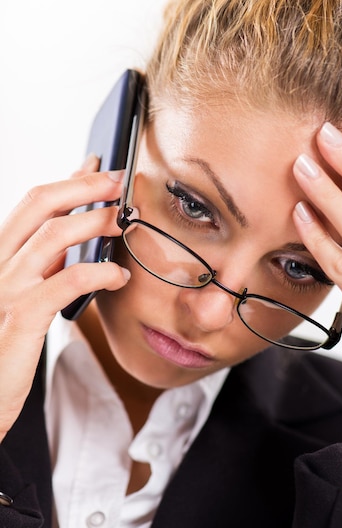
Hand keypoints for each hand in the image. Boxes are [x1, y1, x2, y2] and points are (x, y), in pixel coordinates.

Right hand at [0, 160, 129, 440]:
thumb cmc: (8, 344)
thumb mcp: (26, 294)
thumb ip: (46, 264)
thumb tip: (77, 233)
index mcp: (1, 256)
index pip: (33, 203)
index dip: (69, 180)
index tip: (100, 165)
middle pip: (39, 205)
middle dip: (84, 186)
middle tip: (121, 182)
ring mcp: (6, 289)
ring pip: (51, 236)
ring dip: (94, 221)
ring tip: (124, 220)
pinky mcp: (20, 319)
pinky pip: (63, 284)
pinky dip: (97, 273)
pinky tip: (119, 275)